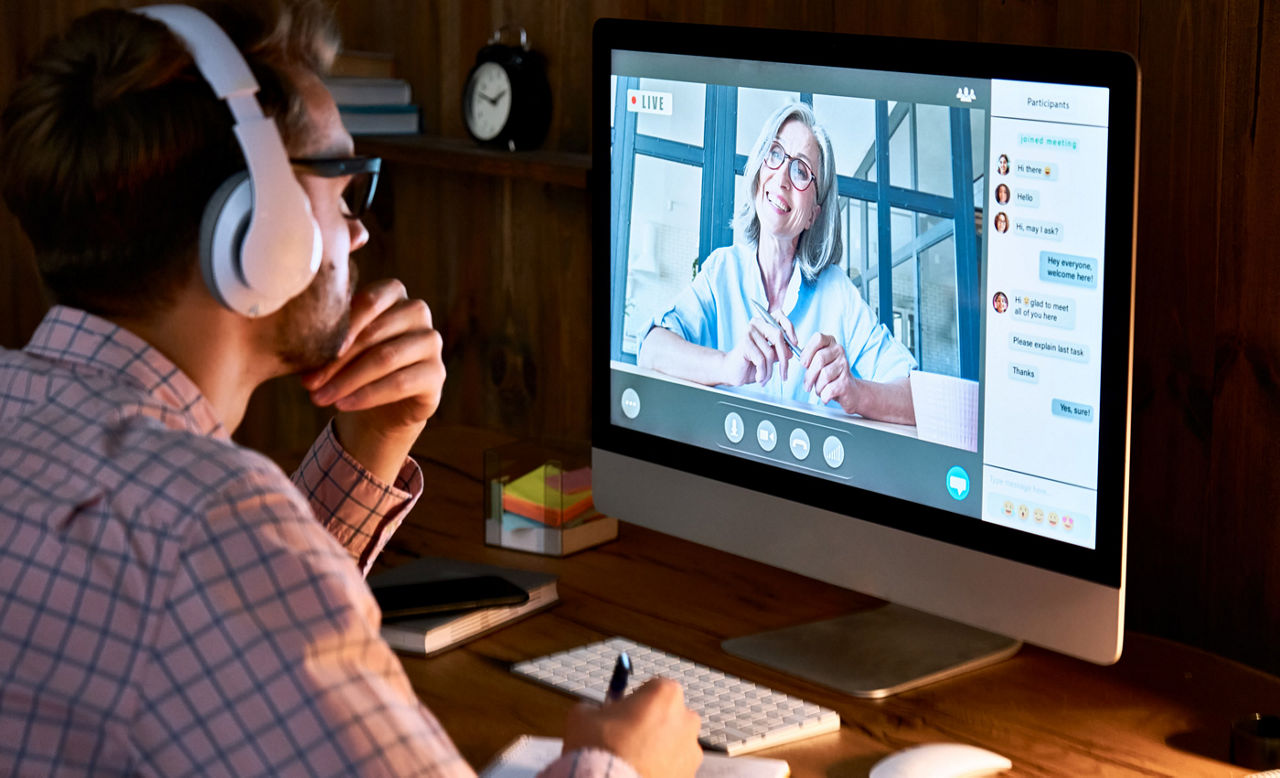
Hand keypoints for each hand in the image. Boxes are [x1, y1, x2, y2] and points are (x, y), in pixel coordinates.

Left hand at [302, 279, 444, 480]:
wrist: (379, 401)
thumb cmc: (351, 362)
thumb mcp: (337, 342)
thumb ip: (325, 328)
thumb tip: (288, 329)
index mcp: (394, 293)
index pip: (372, 299)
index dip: (345, 323)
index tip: (315, 347)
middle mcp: (418, 313)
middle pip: (375, 333)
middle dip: (337, 360)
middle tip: (307, 383)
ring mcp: (431, 342)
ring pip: (386, 358)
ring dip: (347, 380)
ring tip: (319, 398)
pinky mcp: (437, 374)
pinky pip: (400, 383)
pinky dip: (368, 395)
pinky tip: (343, 405)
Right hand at [562, 678, 701, 777]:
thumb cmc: (601, 749)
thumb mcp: (583, 716)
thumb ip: (596, 708)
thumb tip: (596, 713)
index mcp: (666, 694)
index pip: (652, 688)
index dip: (634, 700)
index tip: (621, 713)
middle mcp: (687, 719)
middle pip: (668, 714)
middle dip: (650, 723)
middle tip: (625, 738)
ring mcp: (692, 751)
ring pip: (673, 743)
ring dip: (657, 748)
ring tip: (631, 761)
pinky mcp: (690, 776)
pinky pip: (674, 767)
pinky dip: (660, 769)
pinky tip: (639, 774)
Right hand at [720, 309, 799, 385]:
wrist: (730, 372)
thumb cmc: (750, 364)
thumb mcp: (769, 358)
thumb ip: (779, 352)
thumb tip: (791, 352)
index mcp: (763, 323)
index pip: (780, 317)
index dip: (790, 329)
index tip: (795, 344)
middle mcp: (756, 324)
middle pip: (778, 336)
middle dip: (784, 359)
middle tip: (784, 374)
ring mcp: (749, 332)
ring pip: (770, 353)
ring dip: (770, 371)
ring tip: (765, 378)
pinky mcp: (745, 343)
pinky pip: (761, 360)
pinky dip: (762, 372)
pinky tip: (759, 378)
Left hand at [801, 332, 860, 413]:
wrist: (848, 390)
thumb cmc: (828, 374)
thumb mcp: (817, 362)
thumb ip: (807, 357)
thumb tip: (793, 356)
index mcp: (830, 342)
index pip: (818, 338)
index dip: (807, 351)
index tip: (804, 364)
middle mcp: (839, 350)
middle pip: (819, 359)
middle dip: (809, 375)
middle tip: (807, 384)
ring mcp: (844, 365)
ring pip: (824, 375)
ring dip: (817, 386)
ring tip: (818, 389)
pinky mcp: (847, 381)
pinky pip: (829, 389)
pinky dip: (823, 395)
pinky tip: (825, 395)